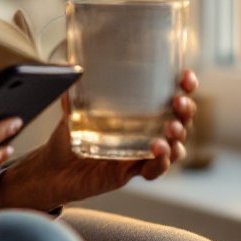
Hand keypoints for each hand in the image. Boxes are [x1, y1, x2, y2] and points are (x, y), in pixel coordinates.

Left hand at [0, 69, 197, 211]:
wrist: (53, 170)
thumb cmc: (68, 138)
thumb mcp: (72, 110)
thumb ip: (75, 92)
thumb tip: (72, 68)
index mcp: (138, 114)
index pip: (170, 98)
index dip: (185, 88)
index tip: (187, 77)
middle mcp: (145, 133)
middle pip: (181, 122)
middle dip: (186, 112)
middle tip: (179, 103)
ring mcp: (139, 154)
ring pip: (175, 148)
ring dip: (178, 138)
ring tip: (170, 130)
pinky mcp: (130, 173)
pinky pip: (154, 170)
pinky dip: (160, 163)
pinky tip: (158, 152)